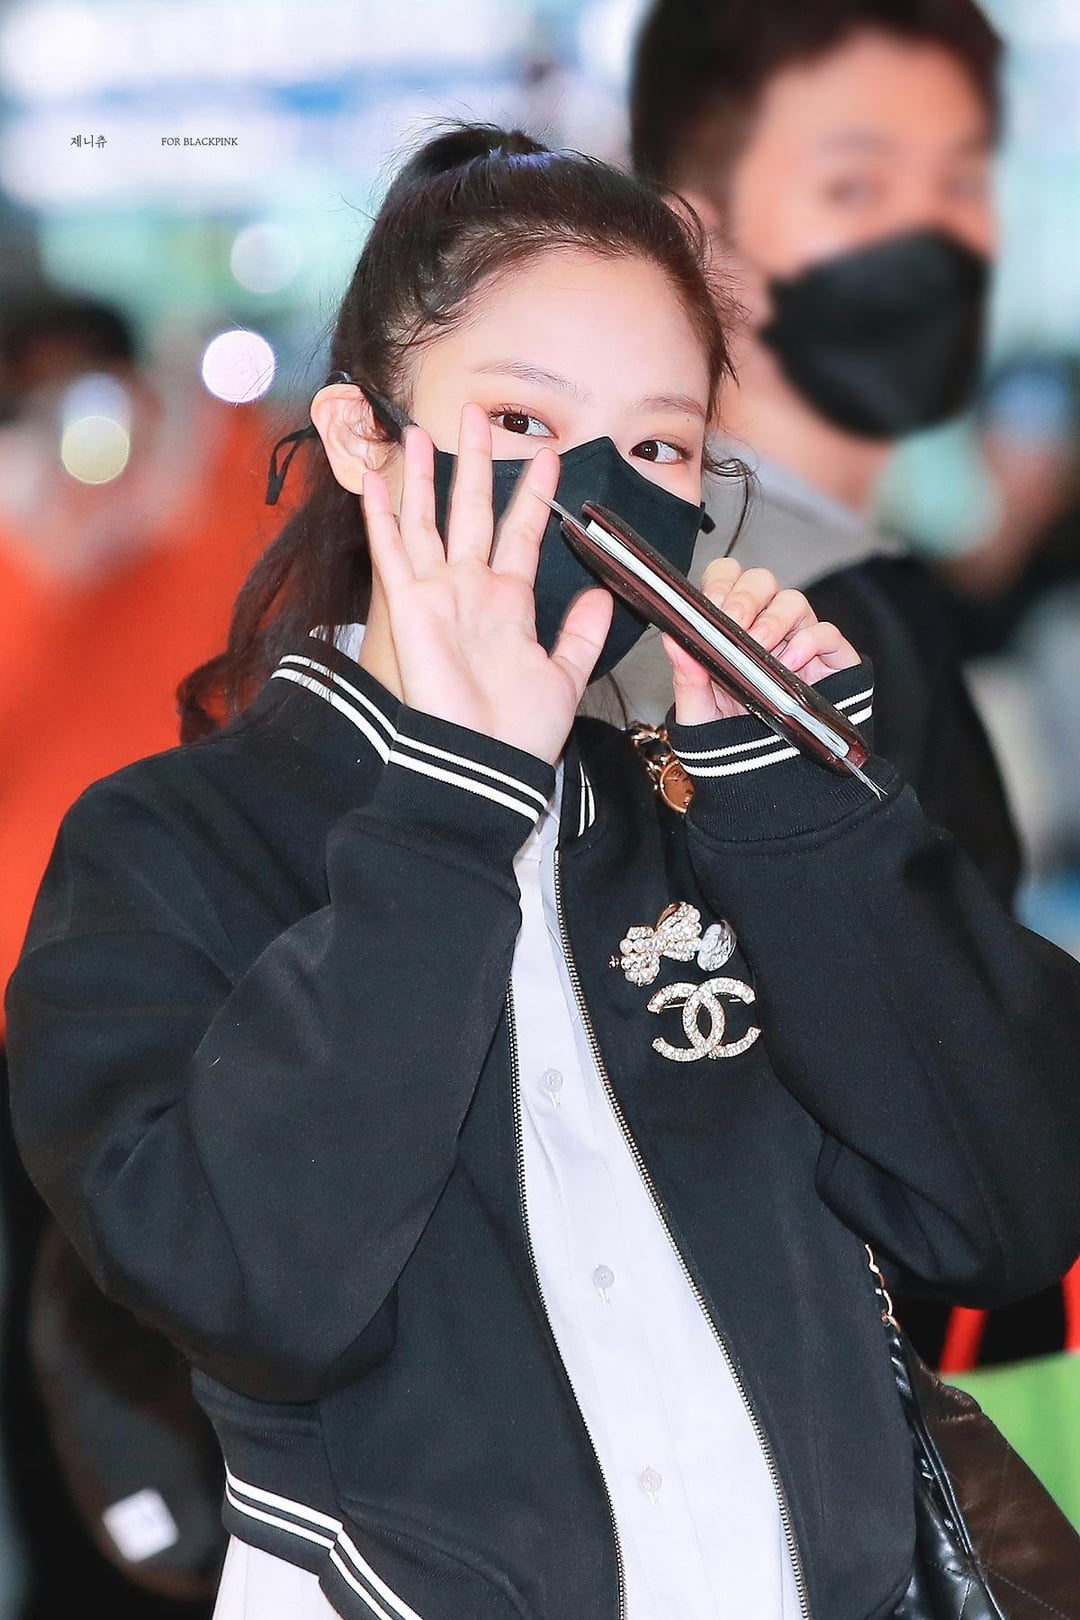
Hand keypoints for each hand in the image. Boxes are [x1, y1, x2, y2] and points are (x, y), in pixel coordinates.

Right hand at [360, 403, 613, 765]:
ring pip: (428, 521)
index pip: (522, 534)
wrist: (484, 763)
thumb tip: (605, 597)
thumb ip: (581, 635)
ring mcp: (437, 595)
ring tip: (420, 430)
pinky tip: (373, 479)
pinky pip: (391, 552)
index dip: (534, 495)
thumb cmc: (521, 730)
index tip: (549, 457)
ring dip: (425, 476)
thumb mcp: (565, 676)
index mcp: (509, 603)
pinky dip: (380, 515)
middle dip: (477, 463)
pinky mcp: (408, 607)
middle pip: (473, 512)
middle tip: (480, 414)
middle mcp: (470, 591)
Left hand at [664, 557, 859, 726]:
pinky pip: (826, 631)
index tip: (712, 604)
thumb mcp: (699, 712)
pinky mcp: (831, 659)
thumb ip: (686, 675)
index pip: (727, 579)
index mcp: (730, 628)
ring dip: (775, 619)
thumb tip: (672, 638)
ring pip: (793, 600)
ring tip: (762, 651)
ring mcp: (800, 639)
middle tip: (736, 624)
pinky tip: (792, 661)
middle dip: (746, 597)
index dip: (721, 582)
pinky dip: (810, 640)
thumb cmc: (730, 739)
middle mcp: (765, 625)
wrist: (768, 779)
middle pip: (761, 581)